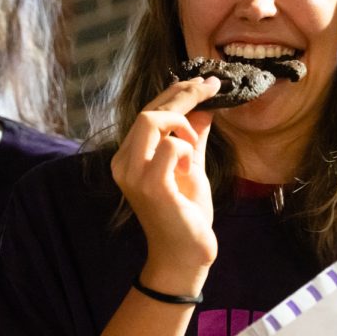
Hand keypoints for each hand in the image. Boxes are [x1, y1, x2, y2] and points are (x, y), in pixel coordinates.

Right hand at [110, 76, 220, 296]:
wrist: (185, 254)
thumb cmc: (186, 212)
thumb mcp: (192, 166)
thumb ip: (193, 138)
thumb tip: (205, 108)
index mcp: (130, 157)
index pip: (148, 112)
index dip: (177, 93)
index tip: (206, 81)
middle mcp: (124, 163)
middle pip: (148, 111)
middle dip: (184, 94)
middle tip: (212, 86)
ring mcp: (134, 175)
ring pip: (151, 122)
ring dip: (182, 122)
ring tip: (196, 141)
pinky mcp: (151, 187)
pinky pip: (169, 149)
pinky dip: (186, 148)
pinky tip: (191, 166)